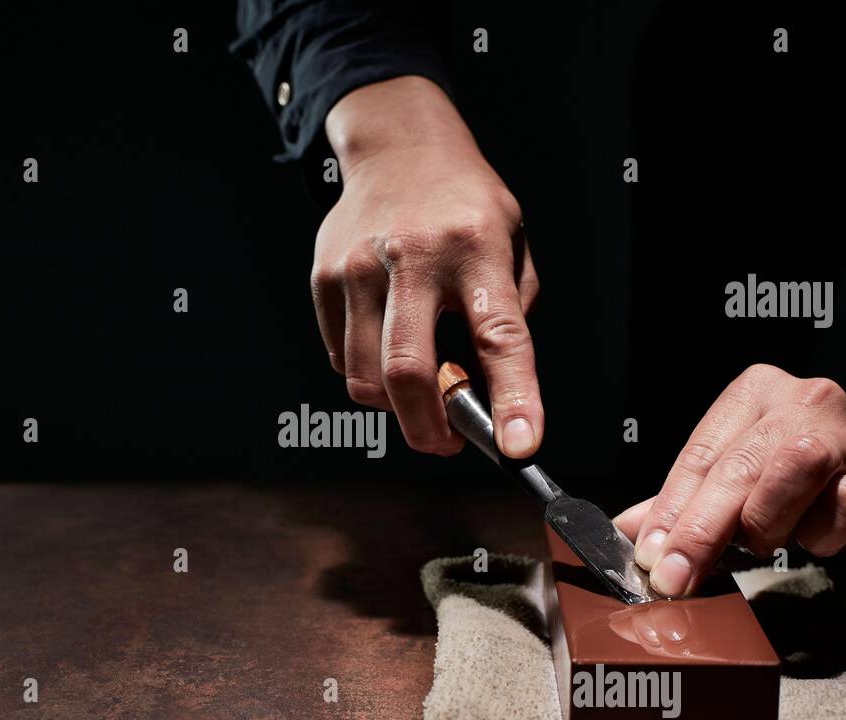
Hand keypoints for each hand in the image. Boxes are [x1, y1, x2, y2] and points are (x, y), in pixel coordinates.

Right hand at [314, 76, 541, 456]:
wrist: (399, 146)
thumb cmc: (465, 207)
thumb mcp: (512, 246)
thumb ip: (506, 319)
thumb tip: (489, 399)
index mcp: (476, 247)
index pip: (499, 337)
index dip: (513, 399)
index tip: (520, 447)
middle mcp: (413, 255)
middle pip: (409, 372)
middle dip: (429, 428)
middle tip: (447, 443)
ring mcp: (359, 266)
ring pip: (366, 378)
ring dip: (397, 407)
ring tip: (421, 391)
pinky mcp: (324, 277)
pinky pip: (342, 359)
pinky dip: (368, 374)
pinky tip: (387, 347)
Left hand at [614, 364, 845, 596]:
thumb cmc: (799, 477)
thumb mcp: (736, 476)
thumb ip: (681, 501)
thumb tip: (628, 530)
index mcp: (751, 394)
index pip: (698, 455)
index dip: (669, 510)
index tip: (648, 555)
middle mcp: (799, 403)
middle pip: (736, 467)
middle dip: (698, 530)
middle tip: (674, 576)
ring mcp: (845, 435)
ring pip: (788, 475)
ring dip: (765, 524)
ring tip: (762, 541)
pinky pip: (839, 510)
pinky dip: (816, 535)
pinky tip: (813, 536)